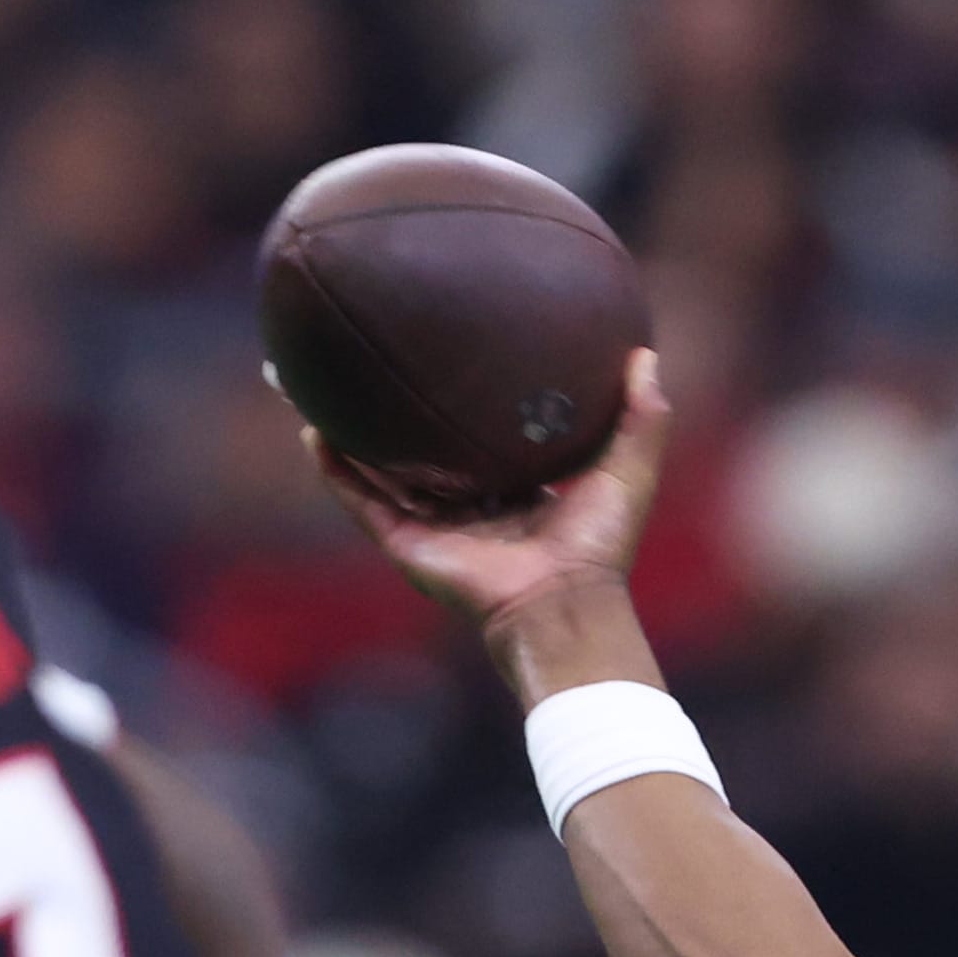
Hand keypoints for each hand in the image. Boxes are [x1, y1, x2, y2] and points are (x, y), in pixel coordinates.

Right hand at [324, 353, 673, 696]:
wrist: (561, 603)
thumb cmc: (598, 546)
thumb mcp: (628, 469)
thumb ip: (643, 415)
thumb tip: (644, 353)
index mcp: (515, 491)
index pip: (483, 436)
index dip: (465, 399)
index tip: (452, 354)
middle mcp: (468, 507)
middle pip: (422, 450)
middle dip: (396, 411)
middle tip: (376, 358)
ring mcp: (433, 526)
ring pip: (380, 472)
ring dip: (349, 434)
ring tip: (318, 386)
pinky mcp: (407, 544)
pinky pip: (363, 501)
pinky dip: (336, 471)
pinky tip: (313, 430)